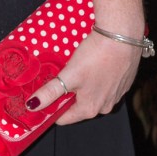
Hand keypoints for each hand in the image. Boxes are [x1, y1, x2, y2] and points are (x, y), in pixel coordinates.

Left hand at [26, 30, 140, 124]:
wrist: (123, 37)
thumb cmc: (96, 57)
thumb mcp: (69, 75)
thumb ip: (50, 92)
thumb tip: (33, 105)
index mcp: (90, 109)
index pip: (63, 118)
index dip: (50, 108)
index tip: (41, 97)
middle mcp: (105, 107)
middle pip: (77, 106)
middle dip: (66, 94)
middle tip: (57, 77)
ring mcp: (116, 95)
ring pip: (90, 95)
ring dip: (80, 85)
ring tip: (74, 69)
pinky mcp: (122, 83)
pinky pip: (103, 85)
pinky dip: (94, 78)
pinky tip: (91, 65)